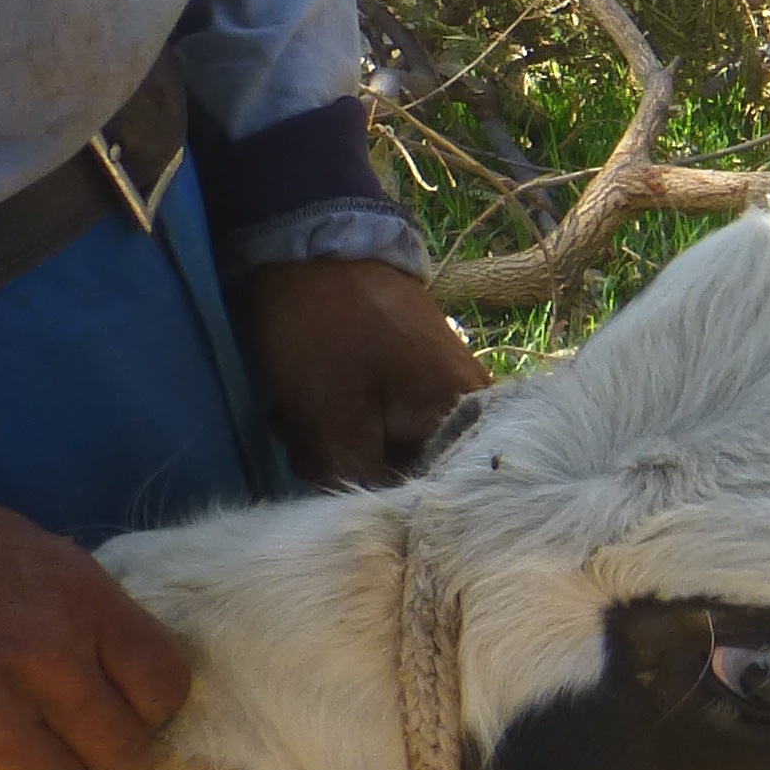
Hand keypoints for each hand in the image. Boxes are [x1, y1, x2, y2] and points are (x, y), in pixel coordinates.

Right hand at [0, 480, 195, 769]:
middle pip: (120, 752)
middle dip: (94, 750)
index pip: (163, 684)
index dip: (144, 703)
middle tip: (57, 735)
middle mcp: (48, 664)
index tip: (118, 705)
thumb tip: (108, 658)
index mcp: (77, 598)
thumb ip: (69, 603)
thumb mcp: (11, 544)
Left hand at [240, 257, 491, 487]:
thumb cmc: (324, 331)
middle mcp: (470, 404)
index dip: (384, 507)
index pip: (438, 494)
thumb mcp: (330, 418)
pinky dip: (347, 422)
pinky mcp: (413, 372)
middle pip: (415, 472)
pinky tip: (309, 407)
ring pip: (392, 448)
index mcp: (464, 414)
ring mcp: (442, 385)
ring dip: (344, 447)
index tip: (337, 501)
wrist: (309, 241)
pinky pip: (385, 420)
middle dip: (357, 471)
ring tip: (300, 422)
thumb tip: (371, 527)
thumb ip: (356, 482)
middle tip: (305, 450)